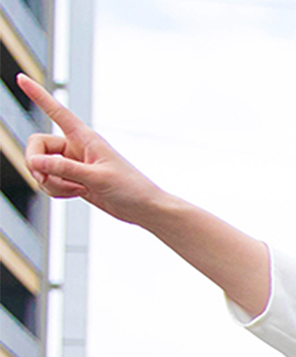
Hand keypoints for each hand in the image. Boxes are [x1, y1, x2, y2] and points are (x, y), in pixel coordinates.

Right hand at [15, 76, 165, 222]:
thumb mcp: (97, 178)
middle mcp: (75, 147)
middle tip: (47, 180)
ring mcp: (72, 164)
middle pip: (36, 146)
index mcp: (85, 138)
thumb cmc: (131, 189)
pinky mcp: (72, 180)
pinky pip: (49, 183)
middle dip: (37, 166)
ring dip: (52, 183)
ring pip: (41, 169)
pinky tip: (77, 194)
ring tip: (77, 190)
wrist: (144, 209)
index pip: (57, 111)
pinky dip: (56, 191)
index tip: (21, 77)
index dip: (38, 95)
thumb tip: (35, 162)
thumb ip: (65, 169)